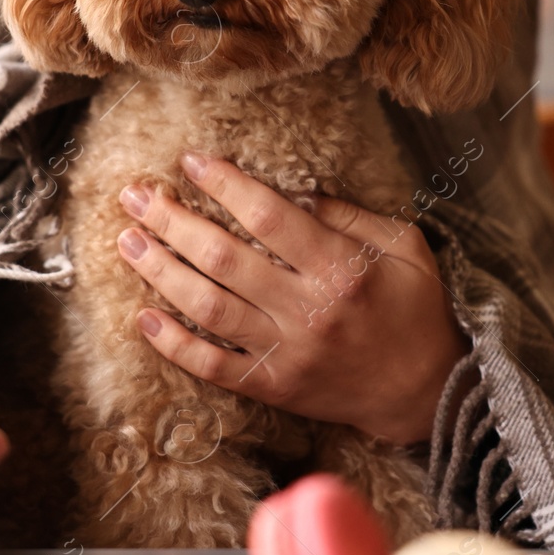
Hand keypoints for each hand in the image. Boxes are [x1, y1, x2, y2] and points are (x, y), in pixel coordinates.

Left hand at [118, 153, 468, 444]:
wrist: (424, 391)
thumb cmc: (416, 310)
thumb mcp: (404, 248)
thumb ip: (350, 216)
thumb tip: (294, 191)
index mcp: (341, 269)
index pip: (269, 216)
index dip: (225, 185)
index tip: (192, 162)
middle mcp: (308, 310)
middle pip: (223, 258)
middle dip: (172, 222)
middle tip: (136, 197)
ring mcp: (287, 352)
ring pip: (207, 308)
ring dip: (161, 272)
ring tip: (129, 242)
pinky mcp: (274, 386)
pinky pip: (213, 366)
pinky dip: (173, 344)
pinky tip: (143, 316)